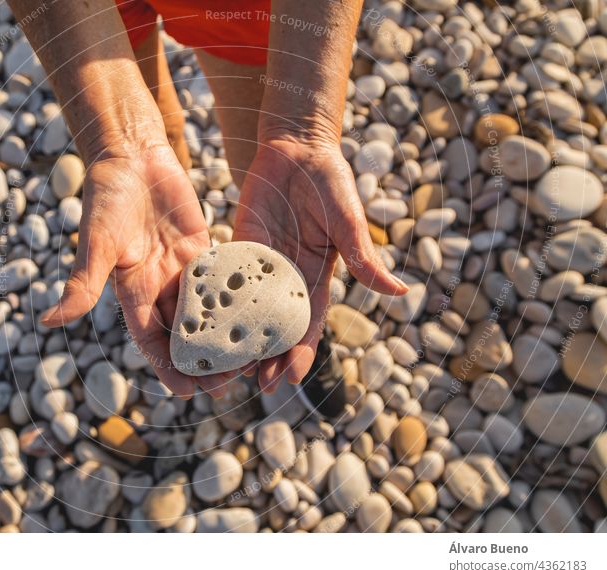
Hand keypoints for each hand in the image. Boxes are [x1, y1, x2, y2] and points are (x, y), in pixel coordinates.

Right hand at [40, 145, 230, 398]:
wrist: (130, 156)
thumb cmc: (107, 197)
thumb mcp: (97, 243)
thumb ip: (82, 283)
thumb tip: (49, 322)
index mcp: (133, 293)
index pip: (153, 342)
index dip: (170, 368)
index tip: (191, 393)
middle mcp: (159, 288)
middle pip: (185, 334)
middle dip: (205, 360)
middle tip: (231, 380)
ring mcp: (182, 270)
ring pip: (207, 312)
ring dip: (225, 334)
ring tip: (252, 355)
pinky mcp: (202, 249)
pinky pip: (222, 279)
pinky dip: (239, 296)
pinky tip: (262, 311)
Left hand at [232, 138, 407, 391]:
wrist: (297, 147)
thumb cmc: (330, 182)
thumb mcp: (349, 223)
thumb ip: (366, 260)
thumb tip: (401, 293)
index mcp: (315, 278)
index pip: (308, 325)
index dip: (301, 353)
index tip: (291, 378)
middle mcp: (286, 278)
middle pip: (276, 327)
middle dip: (269, 357)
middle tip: (258, 384)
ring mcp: (260, 264)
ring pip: (248, 311)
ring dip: (241, 339)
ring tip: (229, 366)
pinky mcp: (237, 246)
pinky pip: (225, 279)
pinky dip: (217, 303)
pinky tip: (205, 324)